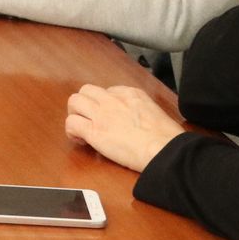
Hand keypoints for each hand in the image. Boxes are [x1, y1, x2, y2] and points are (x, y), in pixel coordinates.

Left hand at [64, 83, 182, 172]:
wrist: (163, 149)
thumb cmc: (167, 139)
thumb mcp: (156, 113)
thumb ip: (141, 111)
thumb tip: (138, 122)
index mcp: (131, 93)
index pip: (107, 91)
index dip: (104, 105)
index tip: (108, 117)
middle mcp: (113, 99)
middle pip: (86, 90)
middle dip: (84, 104)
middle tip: (89, 120)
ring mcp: (101, 113)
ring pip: (74, 101)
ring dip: (75, 114)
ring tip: (82, 129)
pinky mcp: (94, 130)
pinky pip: (71, 123)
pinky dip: (72, 132)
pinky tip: (82, 141)